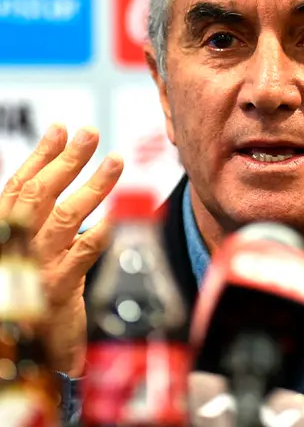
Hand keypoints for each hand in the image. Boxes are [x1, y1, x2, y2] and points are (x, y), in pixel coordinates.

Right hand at [0, 124, 123, 375]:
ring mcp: (35, 265)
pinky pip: (85, 252)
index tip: (62, 129)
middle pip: (41, 193)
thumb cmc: (20, 295)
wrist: (16, 346)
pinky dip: (103, 231)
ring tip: (116, 160)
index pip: (19, 184)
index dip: (41, 155)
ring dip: (93, 185)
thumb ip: (32, 217)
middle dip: (68, 160)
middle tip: (92, 133)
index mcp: (1, 229)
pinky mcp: (58, 288)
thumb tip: (52, 172)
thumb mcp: (21, 250)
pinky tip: (120, 214)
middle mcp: (14, 243)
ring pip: (66, 216)